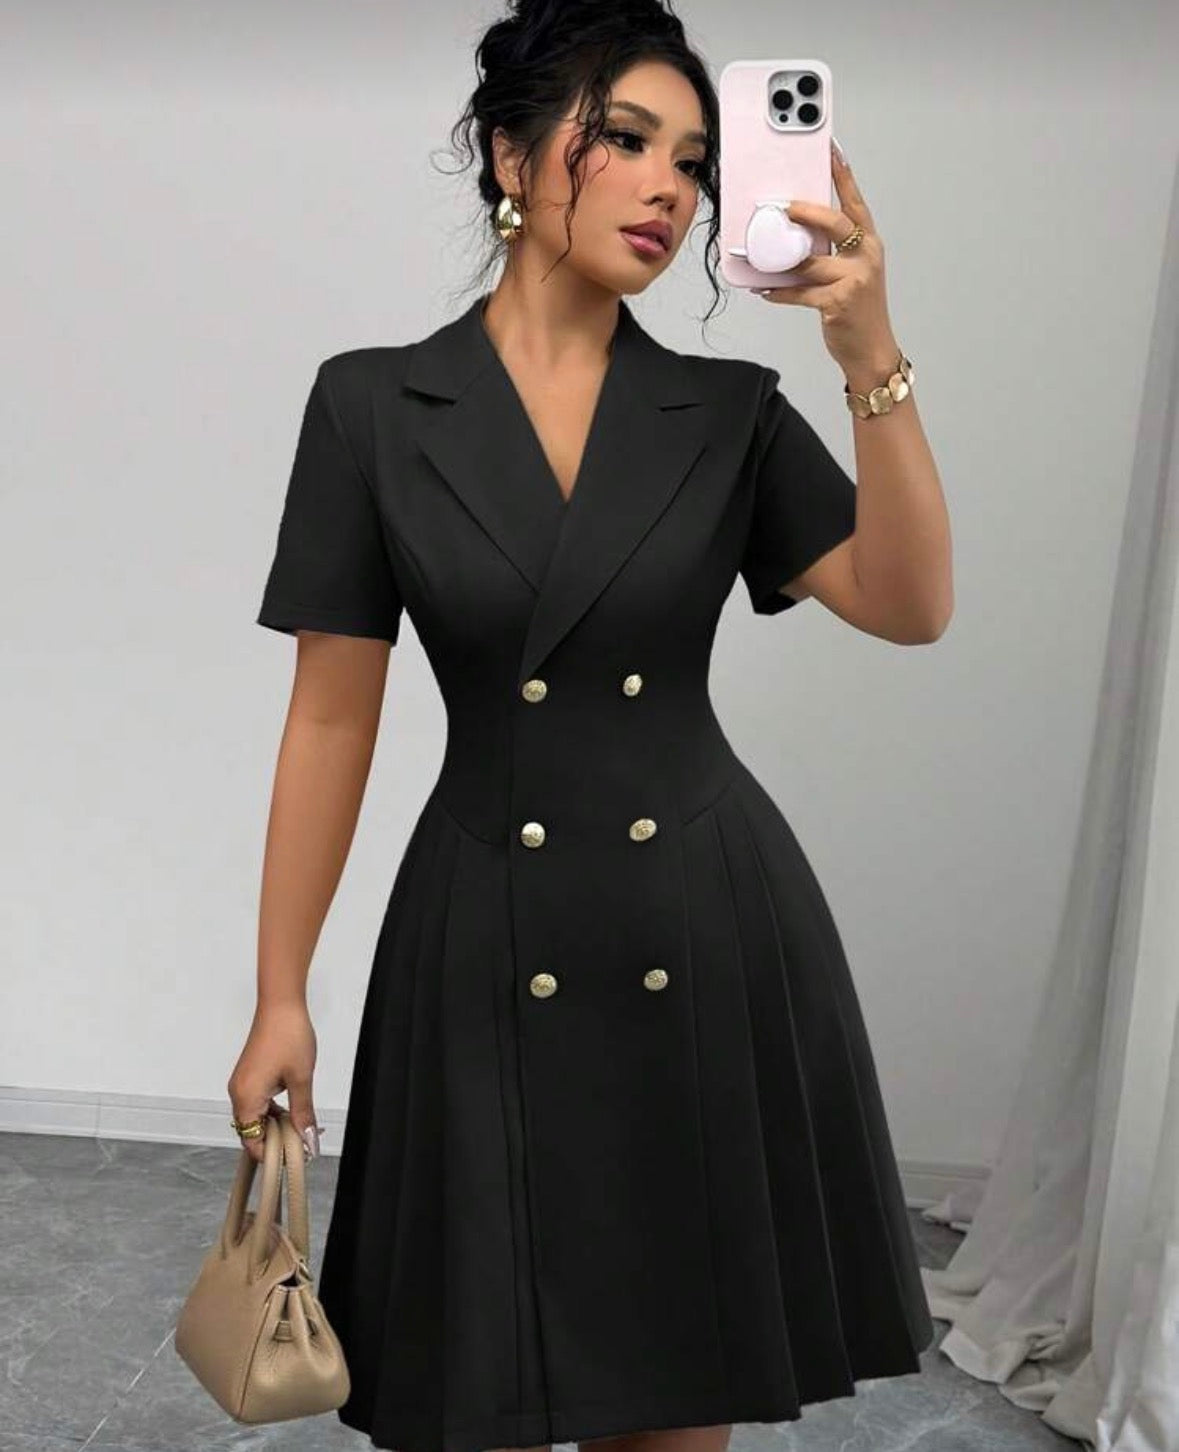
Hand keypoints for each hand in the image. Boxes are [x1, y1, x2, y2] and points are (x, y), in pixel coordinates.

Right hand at [227, 1000, 320, 1165]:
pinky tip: (292, 1110)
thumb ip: (303, 1113)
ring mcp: (242, 1083)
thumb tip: (308, 1139)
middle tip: (303, 1142)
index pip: (252, 1142)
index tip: (295, 1158)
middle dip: (276, 1141)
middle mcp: (238, 1092)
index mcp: (245, 1097)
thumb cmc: (288, 1035)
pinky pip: (258, 1103)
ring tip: (302, 1126)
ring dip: (276, 1125)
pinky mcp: (249, 1075)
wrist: (281, 1004)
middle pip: (252, 1132)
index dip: (273, 1154)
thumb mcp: (301, 1079)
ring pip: (256, 1117)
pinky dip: (273, 1110)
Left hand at [753, 139, 898, 376]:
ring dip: (782, 259)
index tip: (831, 150)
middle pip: (835, 223)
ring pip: (811, 261)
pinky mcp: (837, 303)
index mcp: (869, 244)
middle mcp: (865, 257)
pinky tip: (765, 289)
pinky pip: (800, 292)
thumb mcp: (853, 274)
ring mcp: (854, 280)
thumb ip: (832, 253)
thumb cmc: (858, 311)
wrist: (872, 350)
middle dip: (807, 212)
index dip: (843, 176)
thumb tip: (795, 238)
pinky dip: (779, 291)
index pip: (855, 202)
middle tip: (784, 207)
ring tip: (761, 255)